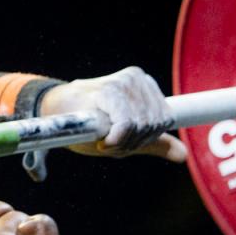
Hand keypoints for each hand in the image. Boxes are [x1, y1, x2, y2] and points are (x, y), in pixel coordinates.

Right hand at [41, 66, 186, 161]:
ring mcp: (126, 82)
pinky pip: (128, 124)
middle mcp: (138, 79)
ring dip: (123, 143)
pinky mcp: (111, 90)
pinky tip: (103, 141)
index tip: (122, 141)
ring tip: (103, 138)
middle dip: (133, 142)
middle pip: (156, 124)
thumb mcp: (127, 136)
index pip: (164, 120)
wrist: (52, 113)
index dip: (145, 138)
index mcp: (146, 86)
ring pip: (144, 126)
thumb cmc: (88, 124)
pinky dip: (117, 140)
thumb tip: (183, 155)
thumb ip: (154, 143)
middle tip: (108, 141)